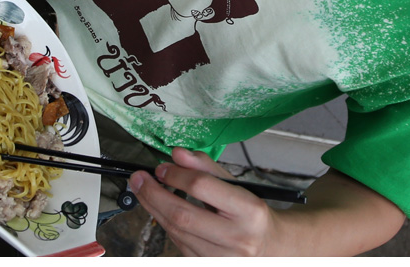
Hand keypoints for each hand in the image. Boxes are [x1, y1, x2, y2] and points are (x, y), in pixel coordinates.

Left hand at [129, 147, 279, 255]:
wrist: (269, 246)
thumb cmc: (251, 213)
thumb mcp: (235, 185)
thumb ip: (205, 167)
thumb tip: (177, 154)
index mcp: (249, 210)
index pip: (202, 186)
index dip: (176, 174)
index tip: (161, 167)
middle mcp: (237, 237)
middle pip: (182, 214)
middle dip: (154, 194)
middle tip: (139, 179)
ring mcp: (222, 257)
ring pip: (176, 231)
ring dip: (154, 209)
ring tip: (144, 192)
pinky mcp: (209, 265)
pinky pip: (179, 244)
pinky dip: (166, 225)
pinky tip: (161, 211)